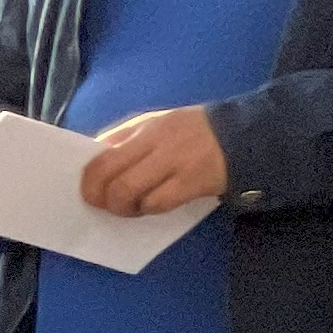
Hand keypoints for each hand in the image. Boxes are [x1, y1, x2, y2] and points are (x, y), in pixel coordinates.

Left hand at [81, 107, 228, 216]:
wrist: (245, 136)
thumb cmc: (193, 132)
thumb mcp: (158, 123)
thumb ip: (127, 138)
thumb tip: (94, 157)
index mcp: (144, 127)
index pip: (102, 151)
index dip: (88, 176)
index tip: (86, 189)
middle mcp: (156, 142)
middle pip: (111, 174)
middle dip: (99, 196)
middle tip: (102, 205)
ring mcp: (175, 163)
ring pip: (129, 191)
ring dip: (122, 207)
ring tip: (127, 208)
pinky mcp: (193, 183)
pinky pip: (158, 202)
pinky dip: (147, 209)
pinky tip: (149, 207)